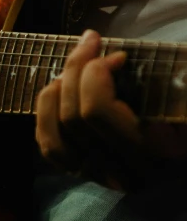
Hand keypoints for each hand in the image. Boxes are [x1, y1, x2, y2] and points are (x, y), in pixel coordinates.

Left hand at [35, 29, 186, 190]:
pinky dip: (47, 115)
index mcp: (156, 150)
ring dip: (56, 92)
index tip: (118, 54)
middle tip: (91, 43)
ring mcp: (104, 177)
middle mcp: (127, 172)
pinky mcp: (88, 174)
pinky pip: (51, 148)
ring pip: (54, 136)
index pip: (96, 110)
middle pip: (73, 117)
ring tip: (72, 68)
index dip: (95, 71)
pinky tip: (60, 92)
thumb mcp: (183, 87)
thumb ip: (162, 77)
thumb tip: (114, 58)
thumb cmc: (186, 105)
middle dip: (75, 69)